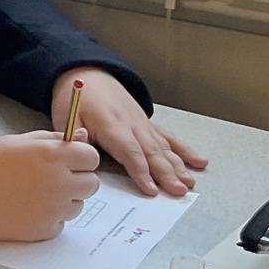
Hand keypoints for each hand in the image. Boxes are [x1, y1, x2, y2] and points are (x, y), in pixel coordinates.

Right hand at [0, 130, 99, 241]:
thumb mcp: (18, 141)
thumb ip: (53, 139)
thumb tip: (81, 137)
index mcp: (53, 155)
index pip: (92, 157)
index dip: (81, 159)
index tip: (68, 162)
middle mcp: (59, 182)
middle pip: (92, 184)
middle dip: (78, 181)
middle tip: (53, 180)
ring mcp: (53, 208)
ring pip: (78, 205)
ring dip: (65, 201)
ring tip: (36, 195)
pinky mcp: (44, 229)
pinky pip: (61, 224)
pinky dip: (49, 219)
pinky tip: (28, 209)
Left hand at [51, 67, 206, 197]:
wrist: (89, 76)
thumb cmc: (78, 100)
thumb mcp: (69, 118)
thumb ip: (77, 138)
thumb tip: (82, 150)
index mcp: (112, 125)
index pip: (130, 152)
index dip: (141, 172)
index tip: (150, 189)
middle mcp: (133, 125)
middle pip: (152, 153)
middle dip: (167, 174)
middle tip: (179, 191)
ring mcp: (144, 124)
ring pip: (164, 148)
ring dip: (178, 166)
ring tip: (189, 183)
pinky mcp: (149, 124)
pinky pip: (170, 138)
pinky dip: (185, 151)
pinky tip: (199, 162)